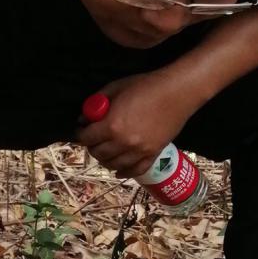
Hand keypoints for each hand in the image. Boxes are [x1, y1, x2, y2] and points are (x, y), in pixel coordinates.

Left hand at [77, 72, 199, 177]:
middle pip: (98, 153)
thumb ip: (96, 103)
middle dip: (92, 146)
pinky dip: (124, 172)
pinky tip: (118, 170)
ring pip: (113, 164)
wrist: (177, 92)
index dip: (80, 134)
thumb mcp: (115, 88)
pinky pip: (135, 170)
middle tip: (93, 140)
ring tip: (105, 152)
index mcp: (111, 126)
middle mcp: (123, 142)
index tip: (82, 131)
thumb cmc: (145, 86)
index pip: (86, 138)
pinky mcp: (153, 154)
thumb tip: (84, 118)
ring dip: (105, 159)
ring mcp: (139, 151)